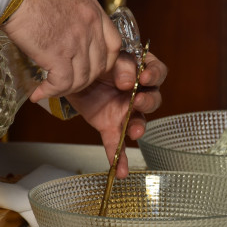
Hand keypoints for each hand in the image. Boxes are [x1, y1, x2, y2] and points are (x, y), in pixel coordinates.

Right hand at [0, 0, 121, 101]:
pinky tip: (39, 92)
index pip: (113, 46)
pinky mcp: (58, 54)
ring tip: (50, 89)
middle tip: (66, 82)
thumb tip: (69, 30)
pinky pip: (62, 83)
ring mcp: (76, 42)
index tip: (91, 68)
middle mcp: (90, 28)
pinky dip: (50, 91)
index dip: (105, 62)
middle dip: (83, 80)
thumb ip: (76, 14)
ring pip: (81, 79)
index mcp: (94, 12)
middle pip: (98, 67)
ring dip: (65, 89)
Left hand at [65, 51, 166, 177]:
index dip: (155, 75)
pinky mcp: (110, 126)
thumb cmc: (93, 61)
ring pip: (139, 122)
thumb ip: (121, 65)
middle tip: (138, 101)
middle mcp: (137, 92)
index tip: (145, 76)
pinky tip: (120, 171)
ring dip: (139, 127)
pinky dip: (118, 157)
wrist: (68, 74)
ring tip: (135, 131)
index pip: (158, 72)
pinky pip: (117, 143)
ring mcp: (125, 112)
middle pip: (153, 99)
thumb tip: (128, 82)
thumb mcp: (106, 56)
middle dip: (148, 102)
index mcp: (140, 70)